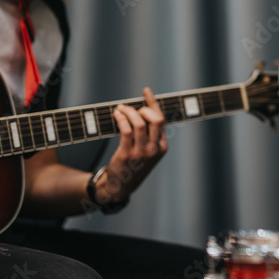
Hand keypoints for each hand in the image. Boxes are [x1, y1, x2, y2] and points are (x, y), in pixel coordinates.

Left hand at [96, 87, 167, 203]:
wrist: (120, 187)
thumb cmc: (133, 166)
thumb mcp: (148, 153)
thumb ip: (150, 136)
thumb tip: (143, 109)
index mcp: (162, 147)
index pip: (161, 120)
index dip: (153, 103)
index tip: (146, 92)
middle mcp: (154, 150)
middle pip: (154, 119)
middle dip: (142, 108)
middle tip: (131, 109)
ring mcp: (141, 153)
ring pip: (139, 123)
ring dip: (129, 111)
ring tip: (120, 109)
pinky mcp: (127, 154)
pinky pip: (126, 130)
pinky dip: (121, 118)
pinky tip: (116, 115)